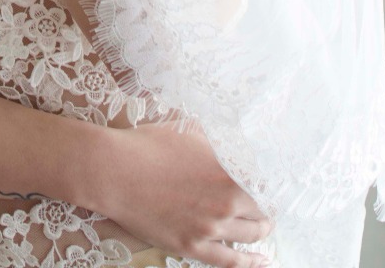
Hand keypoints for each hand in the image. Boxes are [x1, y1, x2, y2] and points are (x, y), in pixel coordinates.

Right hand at [105, 118, 274, 267]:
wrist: (117, 171)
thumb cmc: (150, 145)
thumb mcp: (191, 131)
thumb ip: (217, 142)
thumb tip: (231, 142)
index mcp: (227, 173)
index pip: (263, 186)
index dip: (267, 187)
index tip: (268, 187)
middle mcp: (224, 204)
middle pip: (260, 213)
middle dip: (265, 210)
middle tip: (266, 207)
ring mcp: (208, 229)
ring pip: (249, 237)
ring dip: (260, 233)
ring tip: (263, 228)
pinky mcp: (191, 246)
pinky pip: (230, 262)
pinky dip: (250, 263)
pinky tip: (261, 261)